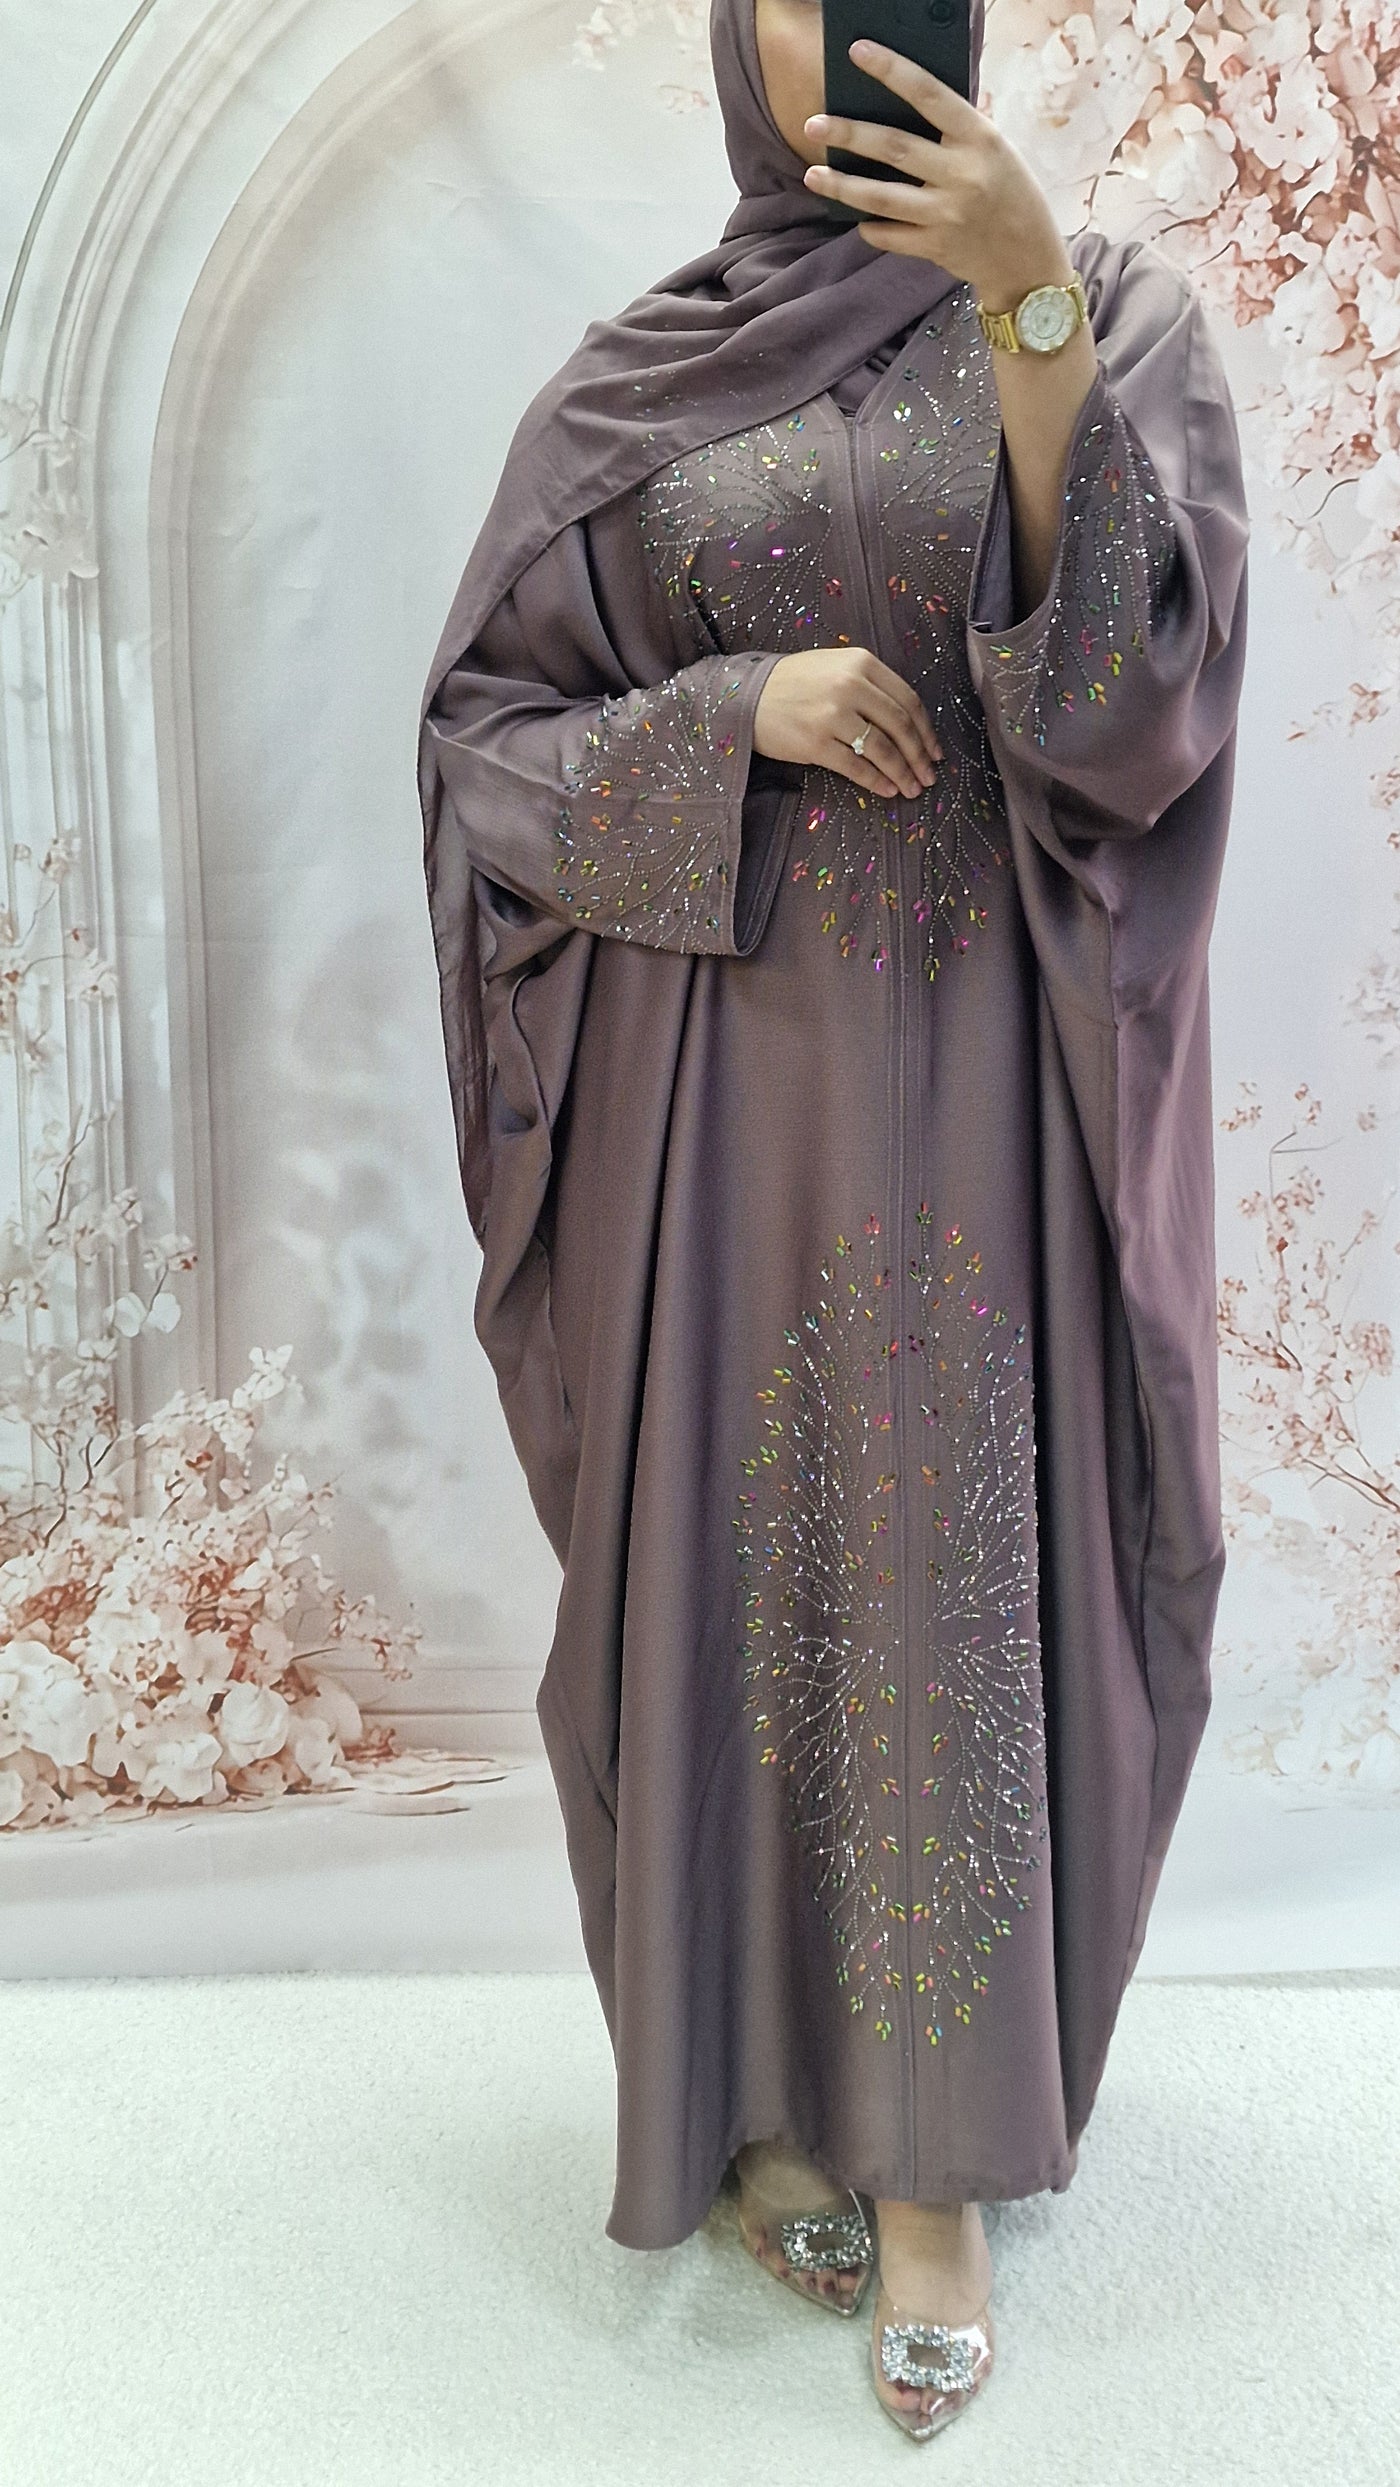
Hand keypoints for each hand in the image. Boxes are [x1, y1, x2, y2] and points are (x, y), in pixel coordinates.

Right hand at [753, 646, 941, 799]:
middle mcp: (850, 686)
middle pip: (900, 725)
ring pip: (882, 749)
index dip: (926, 730)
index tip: (935, 751)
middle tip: (929, 776)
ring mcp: (832, 715)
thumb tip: (907, 723)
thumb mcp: (835, 666)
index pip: (908, 700)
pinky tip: (887, 790)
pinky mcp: (816, 743)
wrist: (747, 696)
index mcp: (861, 663)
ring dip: (902, 773)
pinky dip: (877, 781)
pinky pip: (856, 767)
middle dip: (920, 756)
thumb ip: (870, 684)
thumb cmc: (794, 683)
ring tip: (912, 789)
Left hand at [801, 43, 1070, 309]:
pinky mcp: (936, 248)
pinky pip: (889, 235)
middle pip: (893, 147)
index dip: (892, 70)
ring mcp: (947, 215)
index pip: (929, 94)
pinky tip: (855, 216)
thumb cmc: (1009, 192)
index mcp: (980, 138)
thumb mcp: (994, 149)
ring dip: (841, 186)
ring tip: (813, 175)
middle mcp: (963, 175)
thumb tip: (900, 104)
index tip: (858, 52)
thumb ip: (955, 130)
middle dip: (848, 133)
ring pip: (880, 197)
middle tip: (812, 124)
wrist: (1027, 260)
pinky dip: (869, 225)